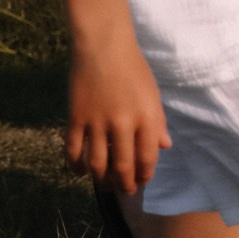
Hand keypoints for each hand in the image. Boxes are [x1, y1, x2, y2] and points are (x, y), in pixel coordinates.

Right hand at [66, 41, 169, 193]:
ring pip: (97, 163)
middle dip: (124, 185)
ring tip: (104, 184)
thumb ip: (158, 122)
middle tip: (124, 191)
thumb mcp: (152, 94)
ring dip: (101, 180)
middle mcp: (122, 123)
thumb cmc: (133, 68)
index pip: (147, 158)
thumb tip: (165, 147)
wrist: (103, 46)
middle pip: (122, 166)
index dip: (144, 175)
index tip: (142, 182)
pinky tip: (80, 172)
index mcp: (146, 117)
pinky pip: (73, 150)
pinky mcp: (75, 118)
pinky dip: (75, 166)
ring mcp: (97, 122)